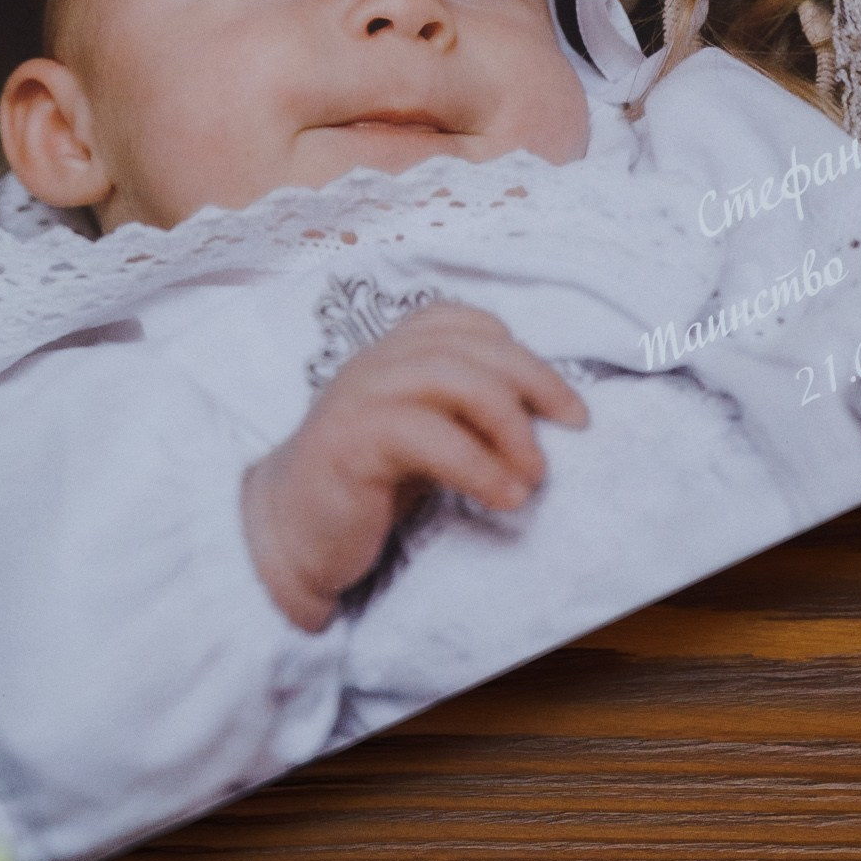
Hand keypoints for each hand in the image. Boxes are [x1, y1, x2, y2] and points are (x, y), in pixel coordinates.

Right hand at [242, 304, 587, 631]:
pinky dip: (478, 466)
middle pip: (470, 344)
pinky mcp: (349, 441)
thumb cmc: (365, 490)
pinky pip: (426, 435)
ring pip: (451, 377)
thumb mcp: (425, 440)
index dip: (524, 355)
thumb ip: (467, 414)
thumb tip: (548, 419)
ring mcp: (358, 396)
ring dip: (509, 425)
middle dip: (534, 381)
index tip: (566, 409)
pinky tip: (504, 498)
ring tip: (535, 474)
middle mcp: (375, 362)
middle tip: (573, 430)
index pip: (465, 323)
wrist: (288, 538)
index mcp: (393, 354)